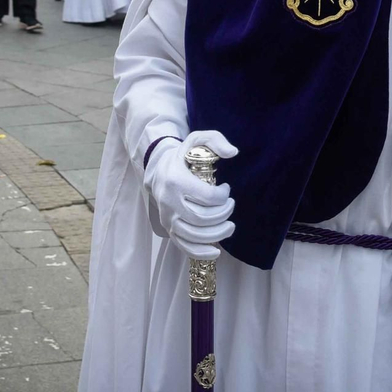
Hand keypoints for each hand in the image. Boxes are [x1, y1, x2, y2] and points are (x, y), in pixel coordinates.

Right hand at [143, 130, 237, 259]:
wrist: (159, 169)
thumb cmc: (184, 156)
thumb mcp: (198, 139)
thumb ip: (216, 141)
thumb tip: (233, 152)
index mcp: (176, 180)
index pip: (207, 196)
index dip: (223, 196)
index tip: (226, 189)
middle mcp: (169, 201)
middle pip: (202, 218)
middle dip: (224, 215)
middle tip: (231, 206)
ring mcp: (168, 217)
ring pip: (194, 234)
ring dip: (217, 234)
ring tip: (229, 227)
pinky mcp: (169, 229)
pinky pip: (184, 246)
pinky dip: (200, 252)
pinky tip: (216, 251)